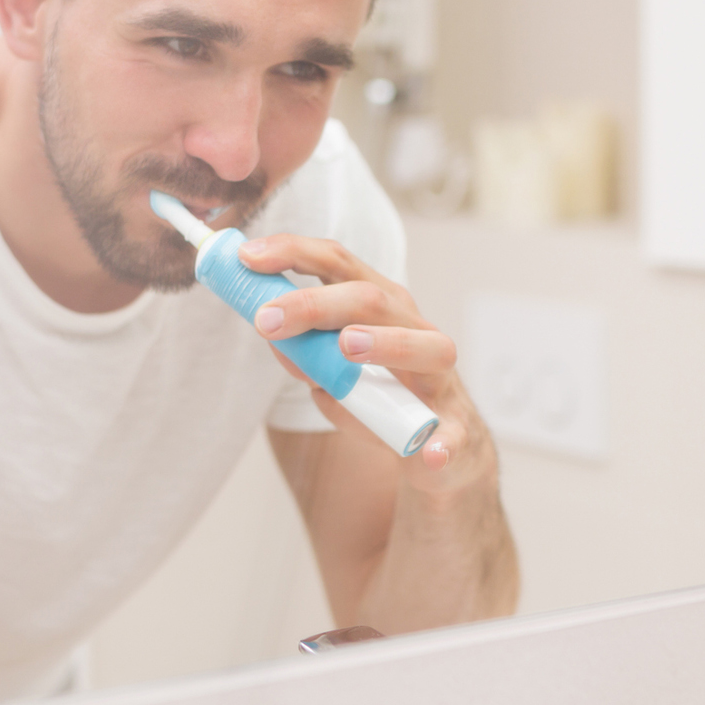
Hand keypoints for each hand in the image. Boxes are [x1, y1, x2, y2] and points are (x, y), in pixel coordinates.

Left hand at [238, 234, 496, 496]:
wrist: (439, 445)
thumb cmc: (383, 396)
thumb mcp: (334, 371)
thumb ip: (306, 354)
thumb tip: (274, 339)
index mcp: (380, 306)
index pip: (338, 263)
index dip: (294, 252)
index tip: (248, 257)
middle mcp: (414, 327)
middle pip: (369, 299)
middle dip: (313, 304)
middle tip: (266, 320)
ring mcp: (439, 376)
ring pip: (424, 347)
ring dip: (385, 344)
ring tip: (347, 346)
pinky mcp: (456, 426)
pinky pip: (453, 432)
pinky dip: (442, 441)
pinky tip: (431, 452)